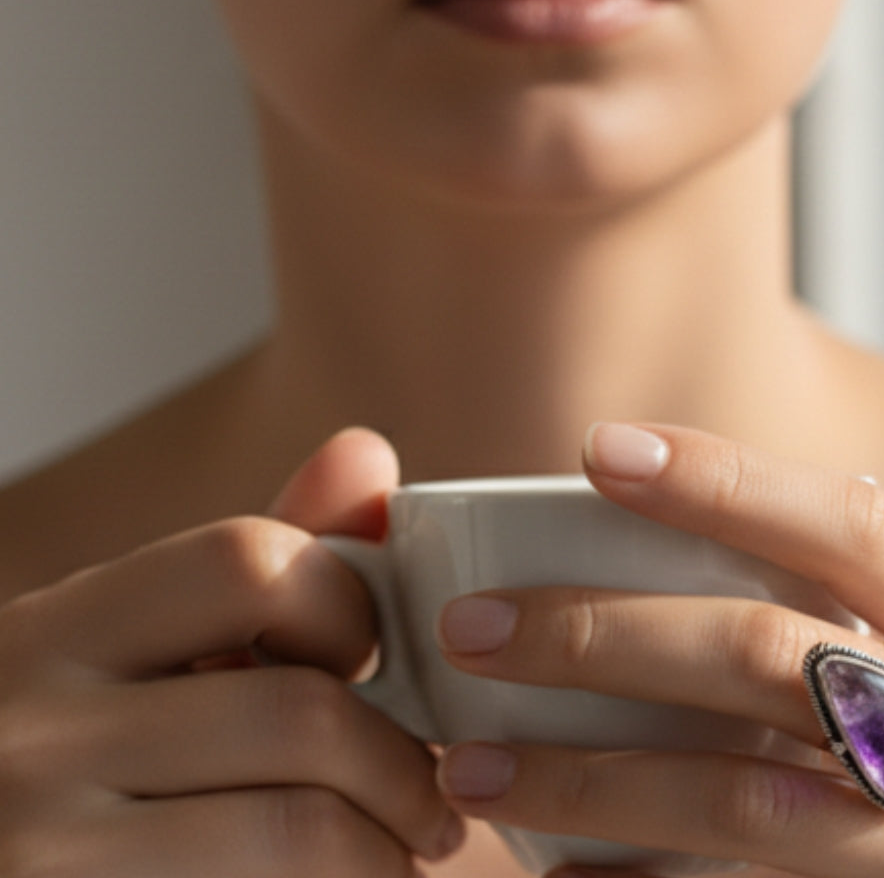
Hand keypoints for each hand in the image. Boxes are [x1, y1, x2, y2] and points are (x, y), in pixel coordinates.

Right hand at [0, 428, 462, 876]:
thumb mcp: (148, 652)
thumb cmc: (94, 760)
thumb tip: (367, 452)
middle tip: (436, 801)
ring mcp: (40, 853)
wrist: (16, 850)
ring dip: (386, 848)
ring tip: (405, 857)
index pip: (247, 564)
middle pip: (298, 714)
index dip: (346, 607)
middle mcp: (30, 734)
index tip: (370, 665)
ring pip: (295, 828)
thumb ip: (254, 567)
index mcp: (60, 630)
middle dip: (402, 765)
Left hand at [433, 423, 883, 876]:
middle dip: (599, 634)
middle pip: (766, 655)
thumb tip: (678, 517)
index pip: (852, 527)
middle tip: (471, 627)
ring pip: (737, 801)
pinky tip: (557, 876)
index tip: (596, 449)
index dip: (722, 480)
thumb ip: (856, 605)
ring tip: (468, 769)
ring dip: (583, 778)